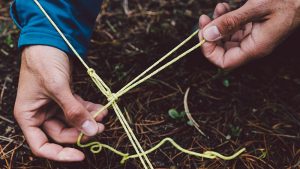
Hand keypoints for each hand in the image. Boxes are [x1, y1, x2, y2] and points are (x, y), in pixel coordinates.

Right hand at [14, 46, 107, 160]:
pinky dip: (89, 109)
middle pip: (62, 134)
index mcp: (28, 116)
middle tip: (99, 128)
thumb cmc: (43, 63)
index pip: (42, 146)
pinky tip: (101, 108)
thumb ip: (74, 111)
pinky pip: (78, 109)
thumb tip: (90, 131)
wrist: (48, 41)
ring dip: (88, 120)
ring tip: (103, 116)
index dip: (60, 153)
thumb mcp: (58, 88)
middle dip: (81, 132)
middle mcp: (40, 114)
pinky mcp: (64, 98)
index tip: (81, 155)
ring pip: (73, 122)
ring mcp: (53, 106)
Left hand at [199, 0, 299, 68]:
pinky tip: (225, 8)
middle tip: (205, 19)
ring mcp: (254, 38)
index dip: (209, 51)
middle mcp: (253, 46)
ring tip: (218, 8)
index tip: (202, 34)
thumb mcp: (257, 8)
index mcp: (255, 48)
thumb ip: (231, 22)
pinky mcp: (255, 29)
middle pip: (223, 51)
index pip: (224, 62)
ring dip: (218, 25)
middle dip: (211, 35)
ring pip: (227, 38)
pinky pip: (235, 29)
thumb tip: (208, 34)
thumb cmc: (289, 0)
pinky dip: (227, 20)